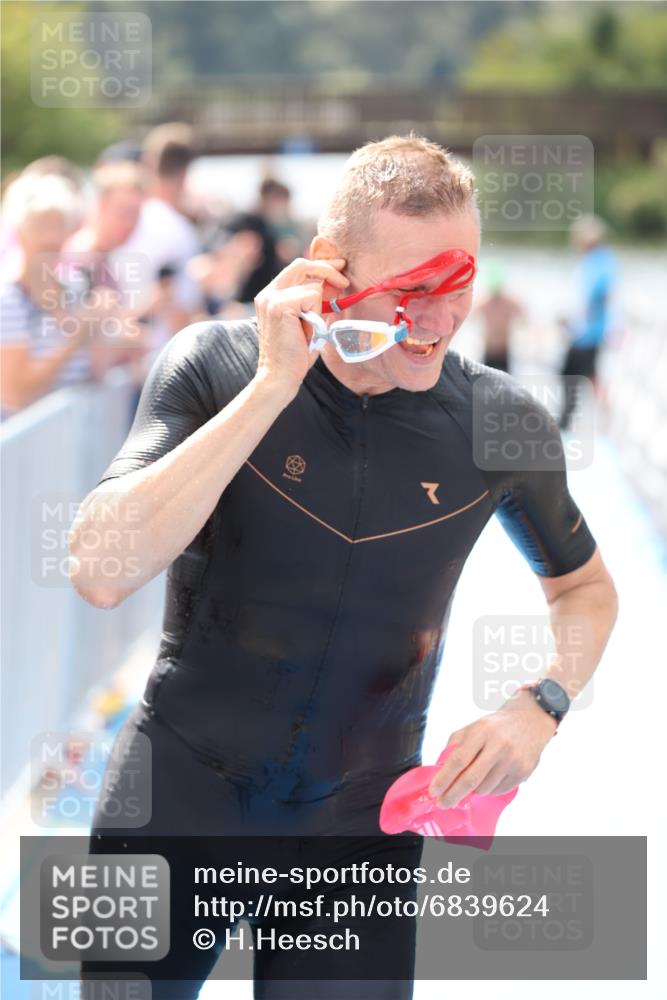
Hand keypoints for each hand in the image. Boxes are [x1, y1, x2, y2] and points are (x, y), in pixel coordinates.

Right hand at [253, 256, 348, 399]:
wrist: (280, 377)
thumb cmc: (295, 355)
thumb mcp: (309, 322)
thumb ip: (316, 302)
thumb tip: (335, 283)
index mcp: (271, 296)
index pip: (297, 269)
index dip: (320, 266)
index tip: (339, 268)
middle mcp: (268, 293)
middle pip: (302, 265)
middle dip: (327, 268)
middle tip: (344, 280)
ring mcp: (271, 298)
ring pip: (312, 284)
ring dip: (320, 307)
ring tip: (311, 330)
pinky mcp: (279, 305)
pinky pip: (312, 297)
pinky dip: (316, 314)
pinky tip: (307, 331)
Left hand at [428, 688, 557, 807]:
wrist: (530, 720)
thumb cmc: (495, 726)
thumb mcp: (473, 727)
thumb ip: (455, 746)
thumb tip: (440, 772)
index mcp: (482, 731)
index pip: (458, 759)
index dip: (444, 778)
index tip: (433, 791)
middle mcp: (499, 745)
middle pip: (471, 779)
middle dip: (453, 794)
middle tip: (442, 803)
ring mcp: (513, 760)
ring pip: (485, 788)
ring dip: (474, 790)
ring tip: (476, 778)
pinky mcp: (524, 771)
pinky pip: (499, 790)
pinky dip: (490, 788)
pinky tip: (492, 776)